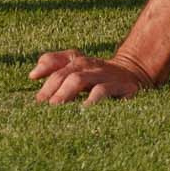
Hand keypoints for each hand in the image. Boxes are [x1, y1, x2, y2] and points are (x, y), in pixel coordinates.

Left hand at [30, 48, 149, 104]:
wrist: (137, 73)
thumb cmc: (100, 76)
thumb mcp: (78, 69)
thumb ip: (55, 66)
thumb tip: (32, 75)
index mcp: (79, 61)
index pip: (57, 62)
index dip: (44, 70)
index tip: (34, 84)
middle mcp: (90, 66)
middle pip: (66, 73)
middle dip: (52, 88)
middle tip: (42, 104)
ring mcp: (105, 75)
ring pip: (79, 79)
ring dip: (65, 93)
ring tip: (56, 106)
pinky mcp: (121, 86)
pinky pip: (103, 91)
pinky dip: (91, 99)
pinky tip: (83, 109)